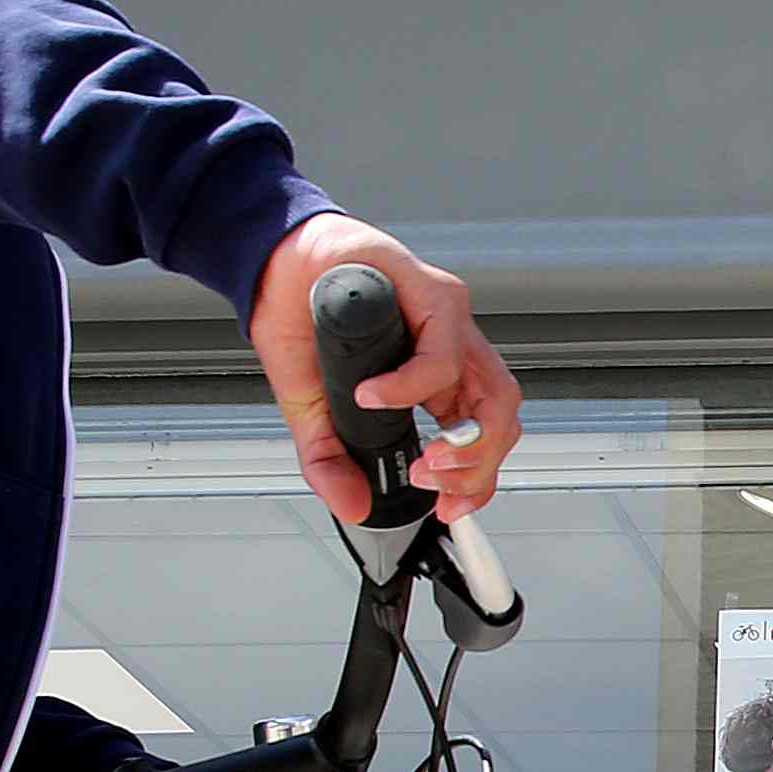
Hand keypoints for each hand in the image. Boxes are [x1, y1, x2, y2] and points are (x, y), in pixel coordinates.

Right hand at [250, 212, 520, 527]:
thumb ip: (331, 460)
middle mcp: (452, 349)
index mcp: (436, 378)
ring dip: (467, 438)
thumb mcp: (311, 408)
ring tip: (423, 460)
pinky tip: (374, 397)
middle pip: (501, 417)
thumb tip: (353, 506)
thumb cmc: (301, 321)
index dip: (477, 478)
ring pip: (493, 389)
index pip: (484, 435)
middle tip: (434, 484)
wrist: (271, 264)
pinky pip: (442, 352)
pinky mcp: (431, 292)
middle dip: (478, 465)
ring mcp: (448, 321)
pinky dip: (411, 385)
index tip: (448, 507)